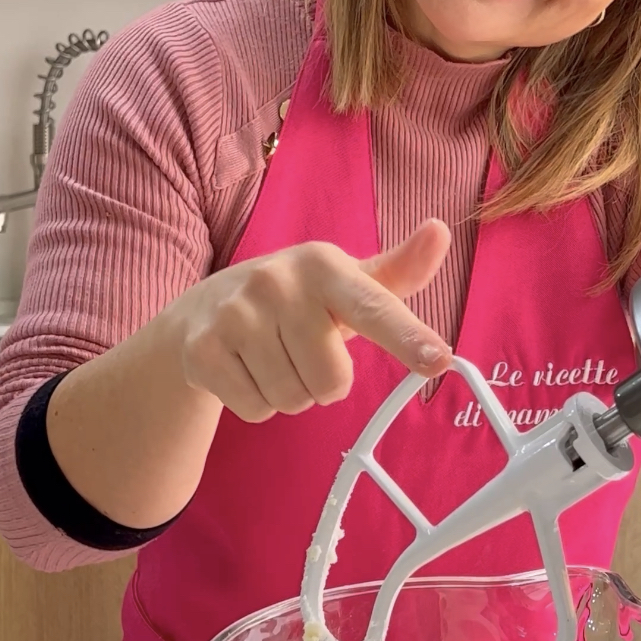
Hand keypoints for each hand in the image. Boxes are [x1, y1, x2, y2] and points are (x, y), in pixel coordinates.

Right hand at [172, 219, 453, 421]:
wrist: (201, 311)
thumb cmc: (292, 301)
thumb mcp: (344, 283)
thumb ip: (396, 272)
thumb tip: (440, 231)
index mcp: (322, 265)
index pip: (374, 308)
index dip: (408, 337)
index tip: (440, 360)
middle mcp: (276, 282)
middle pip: (332, 382)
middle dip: (323, 383)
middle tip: (302, 353)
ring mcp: (235, 315)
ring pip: (293, 400)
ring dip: (290, 394)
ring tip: (272, 359)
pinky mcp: (203, 350)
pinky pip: (257, 410)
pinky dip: (257, 403)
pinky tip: (245, 370)